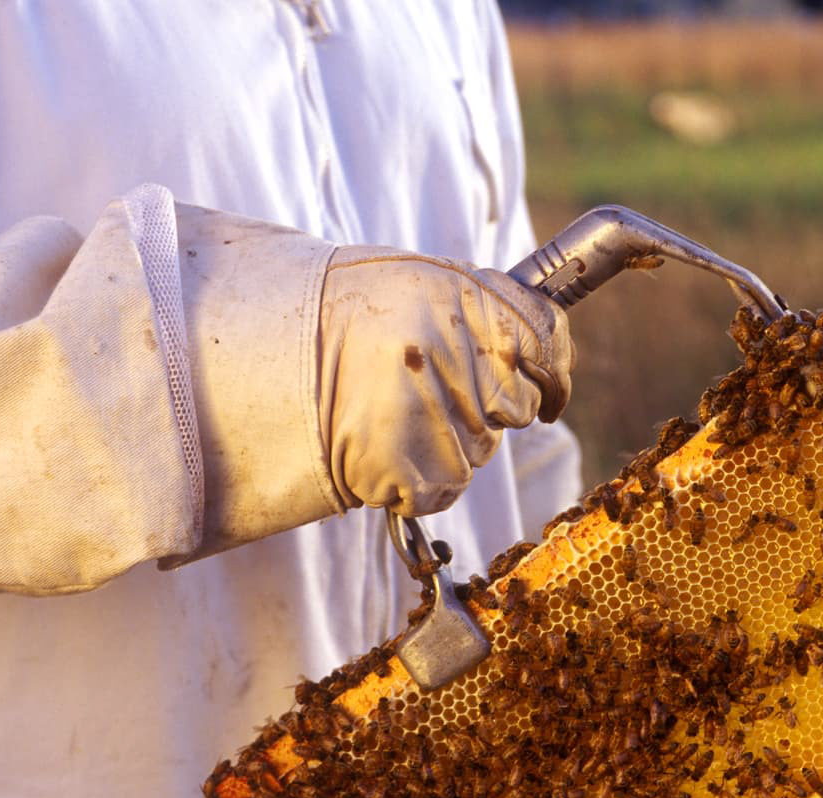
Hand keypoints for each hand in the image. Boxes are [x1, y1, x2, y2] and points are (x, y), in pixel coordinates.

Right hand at [318, 246, 571, 515]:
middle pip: (516, 406)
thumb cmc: (344, 318)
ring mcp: (432, 414)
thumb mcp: (420, 285)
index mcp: (460, 297)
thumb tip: (546, 352)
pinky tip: (382, 445)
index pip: (547, 339)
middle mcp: (453, 354)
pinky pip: (444, 487)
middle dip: (486, 406)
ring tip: (392, 413)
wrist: (270, 358)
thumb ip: (485, 311)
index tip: (548, 387)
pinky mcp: (410, 470)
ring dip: (447, 443)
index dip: (552, 368)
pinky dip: (418, 478)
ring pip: (479, 452)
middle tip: (428, 389)